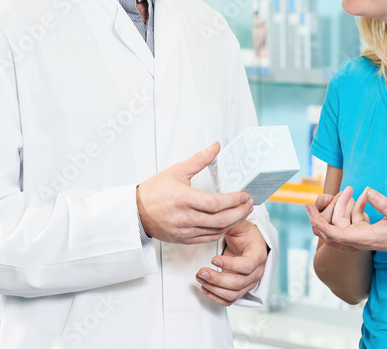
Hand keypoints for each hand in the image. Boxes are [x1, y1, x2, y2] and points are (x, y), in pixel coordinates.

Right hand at [136, 142, 253, 243]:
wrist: (136, 212)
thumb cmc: (154, 191)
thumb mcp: (176, 171)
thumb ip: (199, 159)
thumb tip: (215, 147)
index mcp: (183, 199)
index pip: (215, 203)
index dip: (233, 200)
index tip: (244, 195)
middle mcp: (185, 217)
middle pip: (220, 219)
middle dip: (239, 212)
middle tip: (249, 203)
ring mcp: (185, 230)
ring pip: (217, 230)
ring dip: (234, 222)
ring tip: (244, 211)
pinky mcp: (184, 239)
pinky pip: (209, 238)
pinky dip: (222, 230)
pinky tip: (229, 222)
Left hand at [195, 220, 268, 305]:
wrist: (249, 244)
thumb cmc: (245, 234)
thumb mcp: (239, 225)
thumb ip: (231, 223)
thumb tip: (219, 219)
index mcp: (258, 255)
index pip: (247, 265)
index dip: (230, 264)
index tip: (214, 259)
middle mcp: (257, 272)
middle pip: (238, 283)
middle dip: (217, 279)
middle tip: (201, 271)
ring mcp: (249, 283)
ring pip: (233, 293)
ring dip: (214, 288)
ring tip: (200, 278)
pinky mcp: (241, 289)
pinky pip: (229, 300)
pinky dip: (215, 297)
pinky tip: (204, 287)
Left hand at [308, 187, 386, 254]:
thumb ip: (384, 204)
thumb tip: (369, 191)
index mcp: (364, 238)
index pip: (338, 235)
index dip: (324, 227)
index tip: (312, 217)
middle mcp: (358, 240)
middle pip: (331, 234)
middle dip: (318, 220)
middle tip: (307, 205)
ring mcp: (359, 237)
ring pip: (338, 226)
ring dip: (336, 209)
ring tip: (343, 190)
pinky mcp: (362, 232)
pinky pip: (351, 220)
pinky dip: (352, 207)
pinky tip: (364, 195)